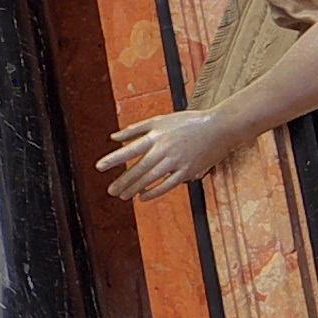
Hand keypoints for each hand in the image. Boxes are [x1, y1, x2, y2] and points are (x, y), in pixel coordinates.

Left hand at [99, 108, 238, 199]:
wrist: (219, 127)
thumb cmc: (187, 122)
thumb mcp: (161, 120)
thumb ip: (136, 129)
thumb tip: (114, 137)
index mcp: (156, 135)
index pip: (130, 149)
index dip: (114, 159)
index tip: (99, 167)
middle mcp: (164, 149)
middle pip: (139, 168)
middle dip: (123, 181)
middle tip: (111, 191)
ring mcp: (176, 161)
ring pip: (151, 179)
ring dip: (135, 189)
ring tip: (122, 196)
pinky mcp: (187, 171)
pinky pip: (167, 185)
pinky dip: (154, 192)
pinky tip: (143, 197)